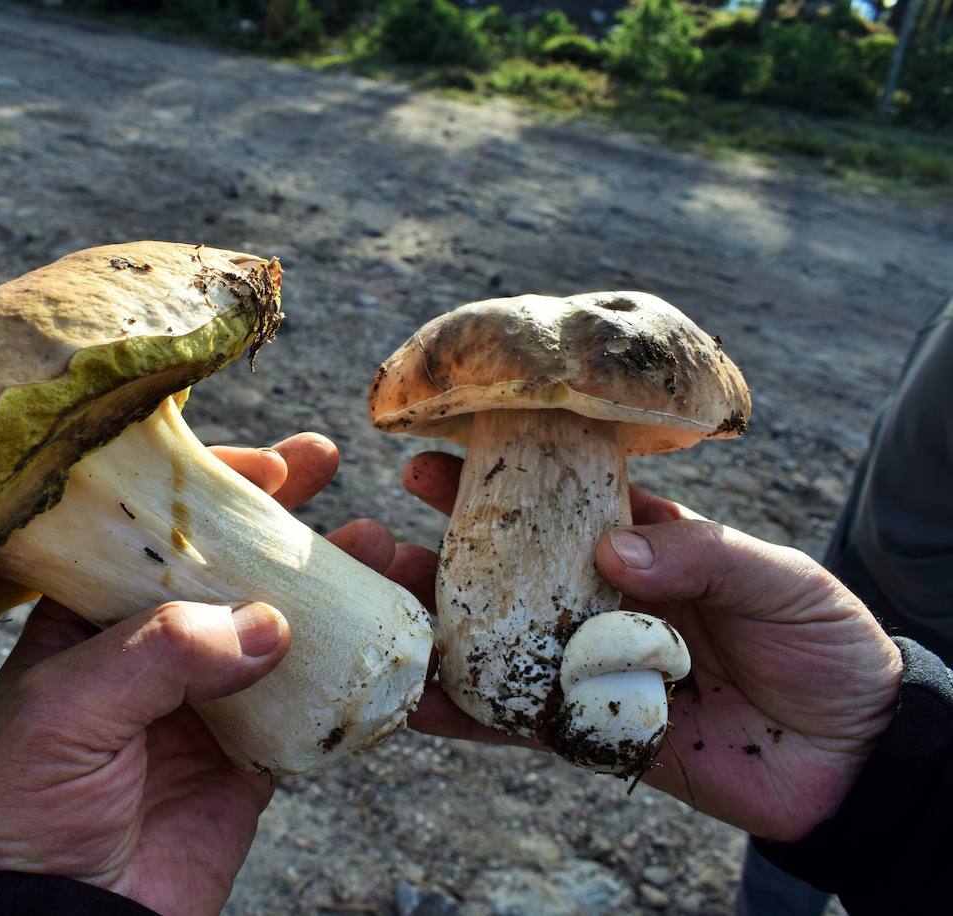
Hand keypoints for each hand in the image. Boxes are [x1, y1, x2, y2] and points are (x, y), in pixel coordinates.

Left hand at [0, 434, 407, 914]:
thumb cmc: (25, 811)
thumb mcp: (66, 710)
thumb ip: (159, 653)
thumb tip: (267, 622)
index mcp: (87, 620)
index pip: (148, 534)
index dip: (201, 490)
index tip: (259, 466)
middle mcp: (148, 649)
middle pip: (220, 564)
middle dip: (273, 514)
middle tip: (324, 463)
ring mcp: (203, 701)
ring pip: (274, 623)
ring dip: (324, 580)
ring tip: (375, 540)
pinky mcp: (248, 758)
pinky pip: (308, 703)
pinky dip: (347, 669)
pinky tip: (382, 628)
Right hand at [402, 451, 903, 841]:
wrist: (850, 757)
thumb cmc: (823, 645)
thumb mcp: (778, 579)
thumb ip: (701, 558)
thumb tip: (610, 550)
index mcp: (641, 548)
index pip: (553, 504)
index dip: (493, 479)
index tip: (430, 461)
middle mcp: (600, 601)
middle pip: (504, 573)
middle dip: (440, 553)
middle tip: (382, 538)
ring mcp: (587, 666)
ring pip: (495, 644)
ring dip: (436, 629)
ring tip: (384, 609)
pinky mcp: (587, 732)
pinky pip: (516, 721)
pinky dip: (467, 716)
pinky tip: (419, 702)